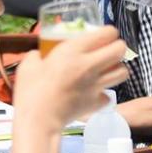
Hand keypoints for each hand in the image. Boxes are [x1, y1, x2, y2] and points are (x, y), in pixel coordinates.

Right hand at [11, 26, 130, 134]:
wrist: (39, 120)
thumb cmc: (31, 90)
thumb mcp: (29, 64)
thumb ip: (37, 55)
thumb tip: (39, 54)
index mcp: (73, 51)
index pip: (107, 33)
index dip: (108, 32)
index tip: (103, 35)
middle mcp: (90, 65)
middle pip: (120, 50)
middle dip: (117, 47)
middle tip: (108, 50)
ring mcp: (96, 85)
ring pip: (123, 72)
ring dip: (116, 69)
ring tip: (106, 70)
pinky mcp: (96, 103)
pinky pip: (108, 95)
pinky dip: (103, 94)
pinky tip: (93, 94)